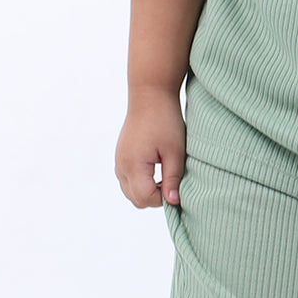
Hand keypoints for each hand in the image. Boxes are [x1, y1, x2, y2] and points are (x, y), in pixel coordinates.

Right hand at [115, 90, 186, 209]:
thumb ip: (172, 178)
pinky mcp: (121, 156)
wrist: (150, 95)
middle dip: (155, 197)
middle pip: (136, 199)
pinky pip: (127, 180)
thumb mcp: (175, 151)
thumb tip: (173, 202)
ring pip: (130, 191)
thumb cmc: (165, 121)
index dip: (164, 199)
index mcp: (133, 165)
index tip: (177, 188)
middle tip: (173, 183)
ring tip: (165, 176)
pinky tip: (156, 170)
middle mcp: (121, 165)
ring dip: (147, 190)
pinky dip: (141, 182)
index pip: (145, 198)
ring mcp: (119, 160)